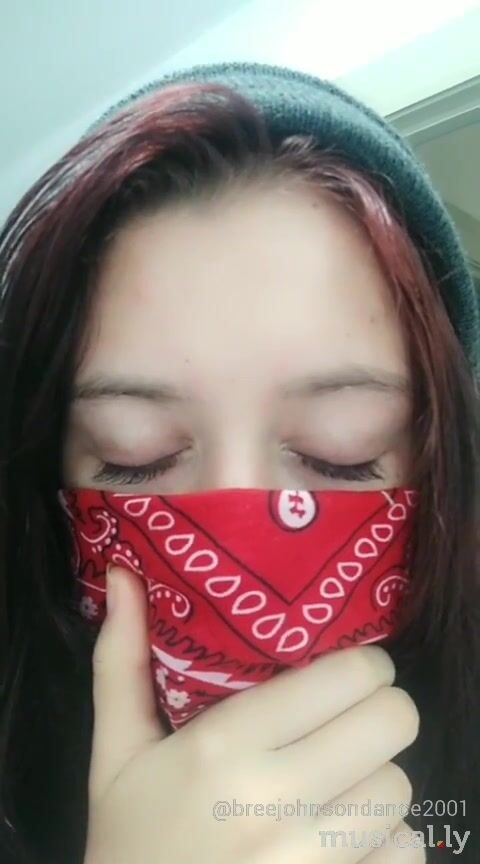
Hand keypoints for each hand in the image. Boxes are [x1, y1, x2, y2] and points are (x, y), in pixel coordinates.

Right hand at [83, 566, 422, 863]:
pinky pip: (407, 852)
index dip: (362, 665)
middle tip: (349, 722)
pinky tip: (341, 840)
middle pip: (392, 723)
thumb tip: (124, 573)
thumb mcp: (116, 754)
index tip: (346, 672)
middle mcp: (275, 803)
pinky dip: (385, 844)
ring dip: (377, 781)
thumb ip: (121, 662)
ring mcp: (313, 862)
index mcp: (222, 748)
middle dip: (378, 714)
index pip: (348, 677)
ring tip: (336, 784)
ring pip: (401, 789)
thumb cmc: (129, 841)